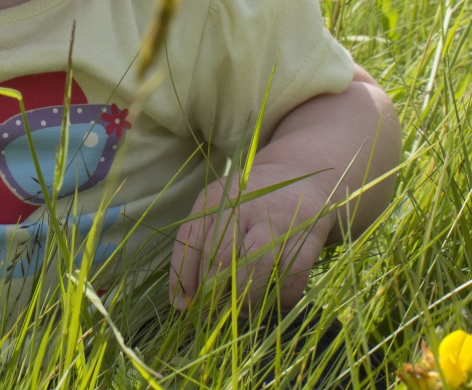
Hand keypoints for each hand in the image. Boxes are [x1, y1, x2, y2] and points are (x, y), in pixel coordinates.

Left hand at [169, 163, 335, 310]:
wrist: (300, 176)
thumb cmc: (249, 203)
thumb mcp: (219, 209)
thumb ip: (200, 245)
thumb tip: (182, 299)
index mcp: (214, 199)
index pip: (190, 241)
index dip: (182, 278)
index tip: (182, 305)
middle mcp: (242, 206)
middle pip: (219, 255)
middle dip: (212, 291)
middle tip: (212, 312)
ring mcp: (275, 219)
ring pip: (254, 266)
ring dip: (244, 298)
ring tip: (240, 311)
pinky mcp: (306, 234)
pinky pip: (291, 276)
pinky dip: (280, 297)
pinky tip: (273, 299)